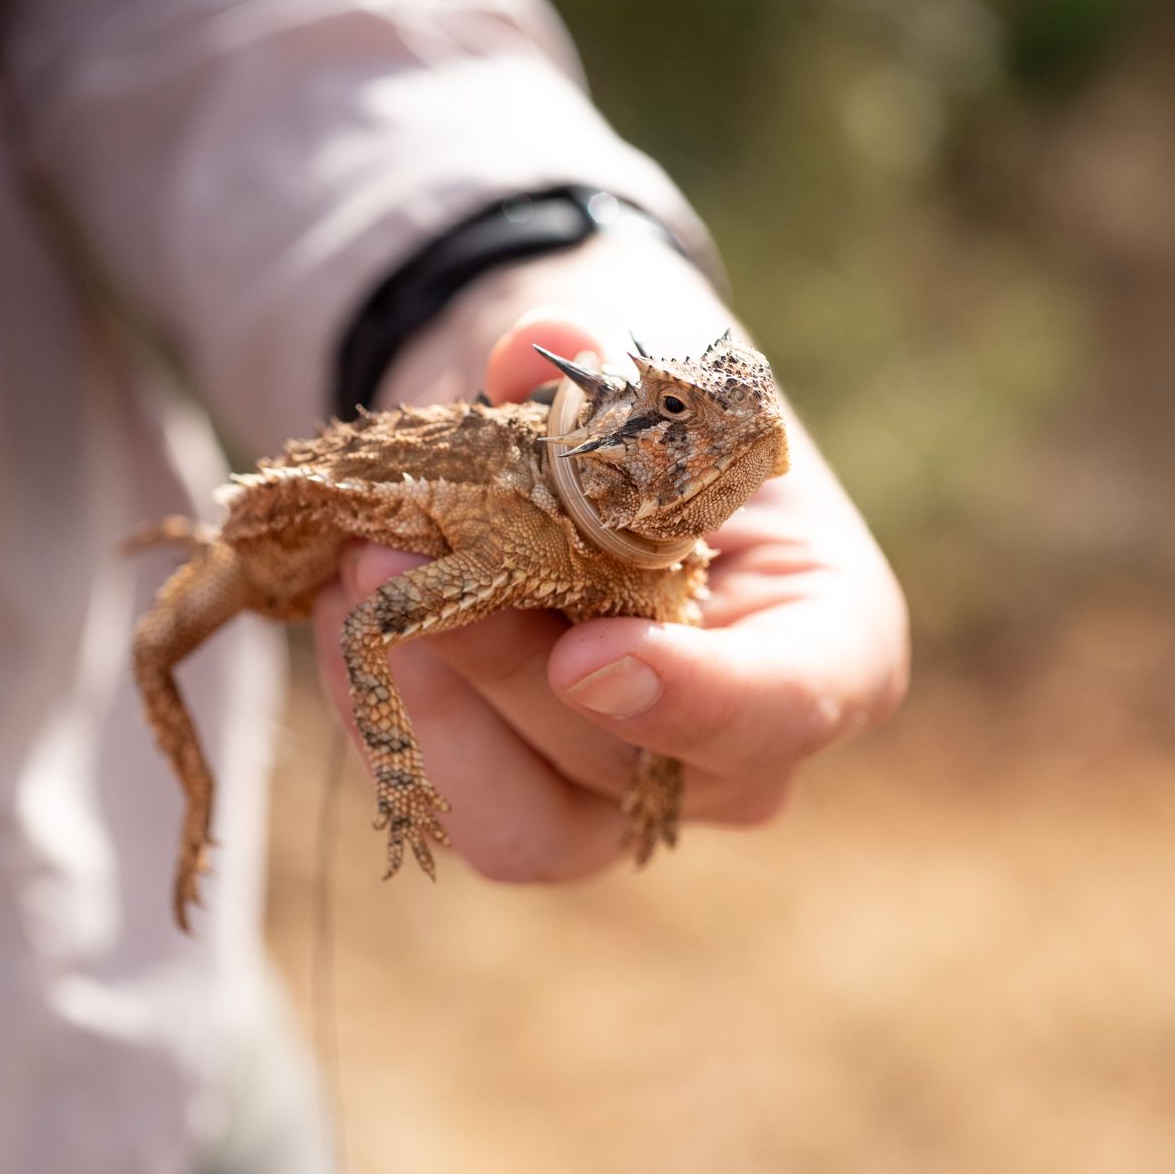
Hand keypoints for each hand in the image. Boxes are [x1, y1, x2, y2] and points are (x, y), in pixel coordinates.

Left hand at [309, 238, 908, 880]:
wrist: (582, 457)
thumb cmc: (653, 414)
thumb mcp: (651, 367)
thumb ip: (605, 366)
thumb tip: (535, 347)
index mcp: (827, 638)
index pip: (790, 704)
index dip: (698, 699)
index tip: (587, 656)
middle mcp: (742, 752)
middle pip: (626, 764)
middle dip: (500, 666)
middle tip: (397, 552)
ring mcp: (631, 795)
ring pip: (527, 825)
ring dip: (426, 710)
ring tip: (356, 581)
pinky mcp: (532, 805)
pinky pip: (452, 804)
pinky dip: (385, 715)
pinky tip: (346, 615)